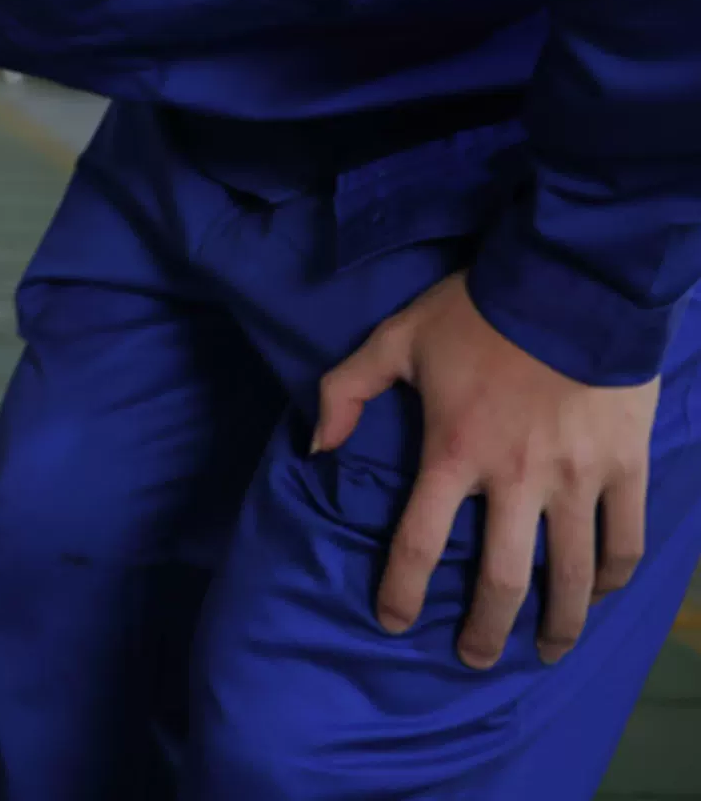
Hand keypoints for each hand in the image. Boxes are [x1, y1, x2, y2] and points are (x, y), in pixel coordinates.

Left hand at [315, 272, 656, 669]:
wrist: (571, 283)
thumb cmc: (477, 312)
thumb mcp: (394, 339)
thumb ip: (345, 390)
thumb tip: (316, 446)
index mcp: (453, 452)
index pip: (417, 541)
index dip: (402, 590)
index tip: (393, 621)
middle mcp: (516, 479)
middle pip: (500, 581)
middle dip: (485, 631)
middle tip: (474, 659)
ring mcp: (576, 478)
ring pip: (571, 575)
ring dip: (558, 623)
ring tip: (547, 650)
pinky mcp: (626, 468)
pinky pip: (624, 540)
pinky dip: (612, 576)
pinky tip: (597, 594)